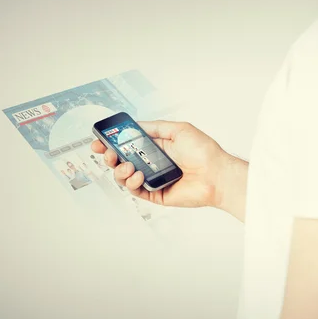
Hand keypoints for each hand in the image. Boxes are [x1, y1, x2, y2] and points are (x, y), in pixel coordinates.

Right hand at [91, 120, 228, 208]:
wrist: (216, 175)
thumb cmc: (204, 152)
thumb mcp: (179, 129)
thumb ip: (156, 127)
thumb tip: (136, 125)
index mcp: (158, 147)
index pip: (130, 144)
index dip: (113, 142)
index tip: (101, 140)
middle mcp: (154, 163)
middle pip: (123, 160)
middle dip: (110, 156)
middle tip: (107, 153)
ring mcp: (154, 179)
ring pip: (125, 176)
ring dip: (120, 170)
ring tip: (127, 165)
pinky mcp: (156, 193)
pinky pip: (136, 190)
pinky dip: (131, 182)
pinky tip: (137, 175)